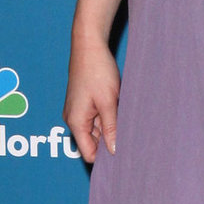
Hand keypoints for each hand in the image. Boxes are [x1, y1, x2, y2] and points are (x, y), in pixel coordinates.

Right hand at [65, 29, 119, 162]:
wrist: (89, 45)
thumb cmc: (97, 71)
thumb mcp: (108, 102)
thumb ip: (111, 128)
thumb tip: (114, 151)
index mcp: (75, 122)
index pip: (89, 153)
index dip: (105, 157)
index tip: (124, 155)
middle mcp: (73, 118)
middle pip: (92, 143)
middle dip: (109, 142)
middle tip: (130, 138)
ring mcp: (78, 110)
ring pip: (96, 129)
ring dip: (110, 128)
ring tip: (126, 120)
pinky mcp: (84, 102)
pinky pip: (96, 117)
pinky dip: (108, 117)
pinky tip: (120, 110)